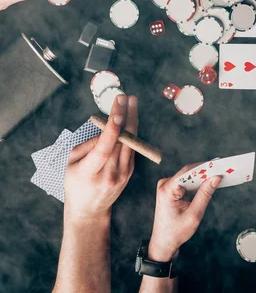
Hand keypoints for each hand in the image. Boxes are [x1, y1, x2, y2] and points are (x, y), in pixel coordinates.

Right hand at [64, 95, 137, 220]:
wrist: (89, 210)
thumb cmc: (76, 183)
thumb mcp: (72, 163)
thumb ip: (88, 145)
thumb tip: (106, 129)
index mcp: (91, 172)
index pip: (105, 147)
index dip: (113, 127)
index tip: (118, 109)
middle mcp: (110, 173)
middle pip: (122, 141)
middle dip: (126, 115)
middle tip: (126, 97)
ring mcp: (123, 174)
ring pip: (131, 141)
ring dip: (132, 119)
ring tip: (131, 101)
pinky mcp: (130, 172)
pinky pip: (132, 147)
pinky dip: (131, 130)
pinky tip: (130, 116)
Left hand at [148, 165, 221, 261]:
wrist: (163, 243)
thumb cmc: (176, 232)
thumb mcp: (194, 215)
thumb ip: (205, 195)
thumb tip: (215, 178)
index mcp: (167, 189)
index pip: (188, 172)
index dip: (204, 168)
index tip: (219, 166)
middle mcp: (165, 184)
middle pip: (188, 173)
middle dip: (205, 172)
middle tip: (221, 171)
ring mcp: (166, 186)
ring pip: (188, 177)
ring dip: (201, 177)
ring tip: (217, 177)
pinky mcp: (170, 190)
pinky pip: (186, 182)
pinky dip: (196, 183)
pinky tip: (207, 184)